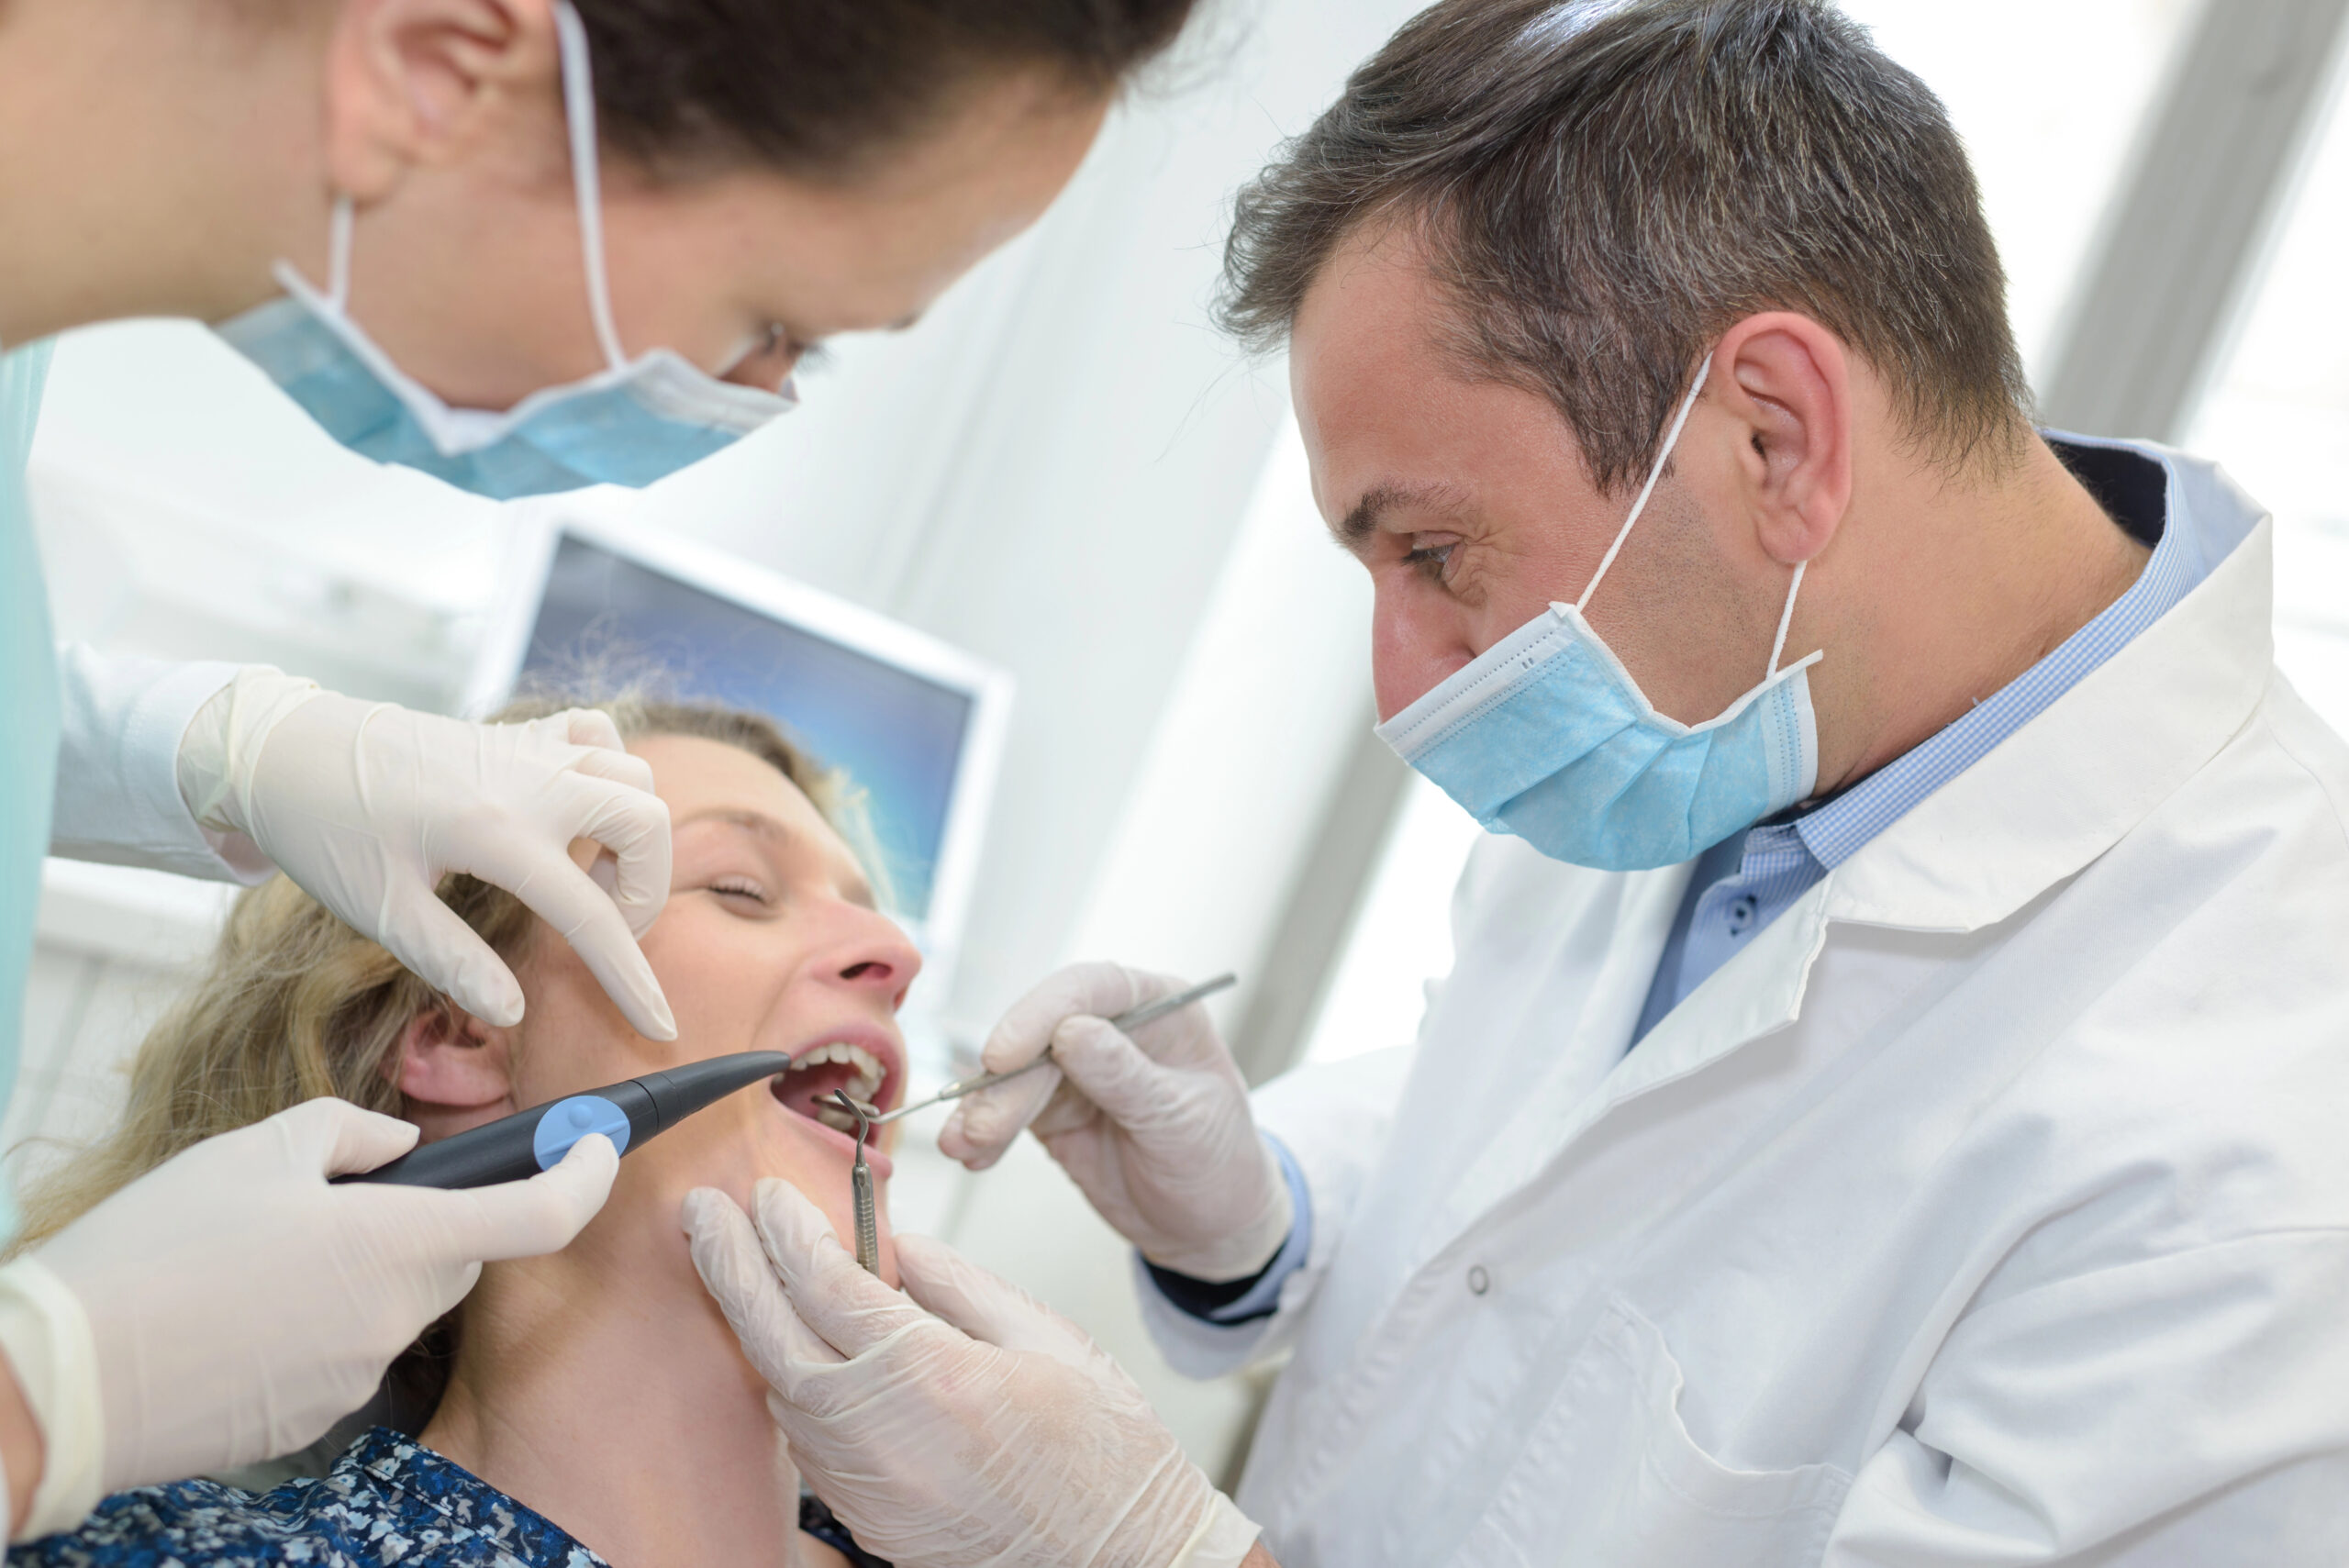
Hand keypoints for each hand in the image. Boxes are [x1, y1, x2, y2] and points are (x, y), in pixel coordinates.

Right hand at [17, 1099, 615, 1525]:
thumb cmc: (157, 1249)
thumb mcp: (254, 1151)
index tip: (603, 1146)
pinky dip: (320, 1322)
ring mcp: (358, 1374)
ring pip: (400, 1305)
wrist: (64, 1381)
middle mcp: (396, 1316)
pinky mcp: (315, 1415)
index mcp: (397, 1241)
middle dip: (437, 1222)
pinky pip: (347, 1351)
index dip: (588, 1176)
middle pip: (462, 1259)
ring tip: (266, 1253)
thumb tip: (402, 1148)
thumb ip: (351, 1135)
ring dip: (366, 1272)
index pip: (541, 1217)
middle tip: (352, 1197)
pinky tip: (244, 1308)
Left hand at [179, 672, 674, 1037]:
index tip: (659, 1028)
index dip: (632, 980)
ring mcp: (530, 748)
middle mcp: (531, 781)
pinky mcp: (518, 732)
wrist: (283, 748)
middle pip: (646, 824)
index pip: (592, 917)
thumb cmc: (324, 831)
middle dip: (644, 888)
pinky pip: (599, 736)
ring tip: (584, 875)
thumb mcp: (380, 910)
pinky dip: (609, 772)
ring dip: (632, 834)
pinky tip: (575, 810)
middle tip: (601, 926)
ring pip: (635, 777)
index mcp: (497, 833)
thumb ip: (453, 961)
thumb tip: (514, 1010)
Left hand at [683, 1181, 1262, 1567]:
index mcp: (935, 1375)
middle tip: (699, 1214)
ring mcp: (869, 1486)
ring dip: (754, 1327)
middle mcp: (885, 1435)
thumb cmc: (1107, 1456)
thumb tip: (901, 1249)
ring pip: (780, 1393)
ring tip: (738, 1270)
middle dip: (729, 1266)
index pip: (828, 1284)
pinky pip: (806, 1442)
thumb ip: (963, 1287)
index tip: (768, 1192)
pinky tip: (793, 1351)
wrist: (1123, 1561)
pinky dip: (790, 1386)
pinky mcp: (870, 1519)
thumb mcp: (1049, 1340)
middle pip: (772, 1337)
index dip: (788, 1230)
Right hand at [940, 962, 1290, 1281]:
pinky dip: (985, 1132)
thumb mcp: (1181, 1121)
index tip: (1004, 1054)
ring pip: (1017, 1074)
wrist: (1210, 1225)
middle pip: (1043, 1033)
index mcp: (1160, 1008)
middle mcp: (1113, 1027)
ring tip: (965, 1147)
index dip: (1042, 1013)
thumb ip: (1126, 1077)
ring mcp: (1077, 1068)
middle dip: (1007, 1082)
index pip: (1094, 989)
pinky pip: (1008, 1111)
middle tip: (983, 1126)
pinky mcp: (1052, 1108)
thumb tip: (1070, 1032)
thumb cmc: (1218, 1161)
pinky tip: (971, 1154)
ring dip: (986, 1109)